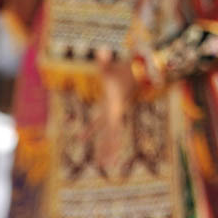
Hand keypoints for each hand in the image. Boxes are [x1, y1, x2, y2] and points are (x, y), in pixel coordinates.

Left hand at [95, 49, 134, 174]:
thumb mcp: (111, 67)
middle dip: (106, 149)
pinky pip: (101, 125)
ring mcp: (113, 113)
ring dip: (103, 147)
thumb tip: (101, 52)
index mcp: (113, 107)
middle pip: (110, 135)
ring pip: (107, 134)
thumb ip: (105, 62)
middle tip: (103, 165)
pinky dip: (93, 132)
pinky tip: (81, 138)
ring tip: (100, 163)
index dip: (107, 139)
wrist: (136, 70)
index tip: (108, 151)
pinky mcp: (110, 110)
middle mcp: (114, 113)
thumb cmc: (121, 69)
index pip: (110, 126)